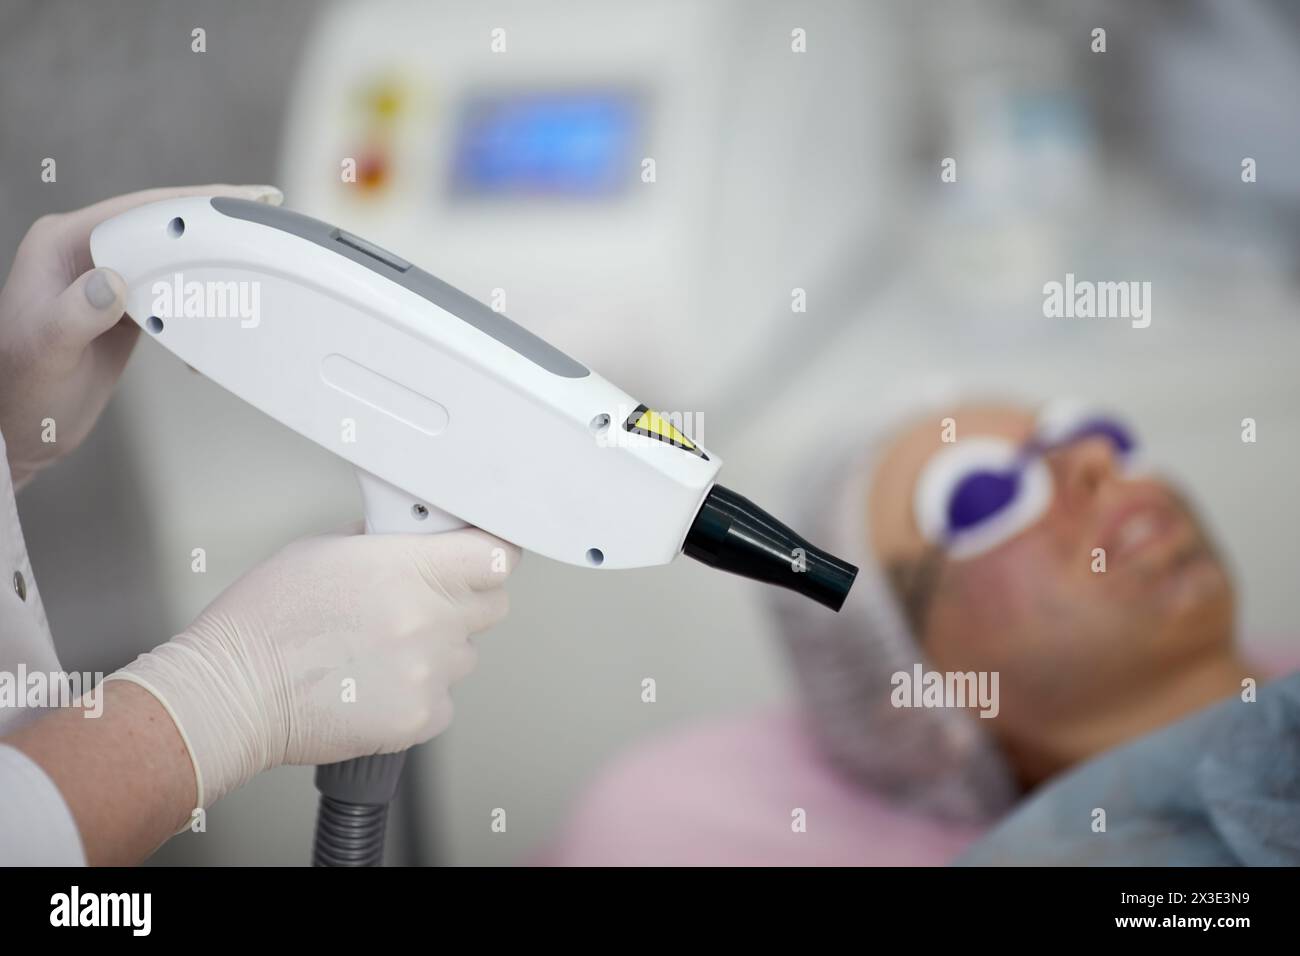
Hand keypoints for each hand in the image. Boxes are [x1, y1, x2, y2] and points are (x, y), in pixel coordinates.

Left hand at [0, 183, 281, 486]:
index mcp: (61, 244)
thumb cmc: (17, 386)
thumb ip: (76, 312)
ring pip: (172, 258)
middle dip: (212, 225)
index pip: (136, 211)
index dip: (188, 204)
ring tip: (251, 262)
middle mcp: (86, 255)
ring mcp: (107, 282)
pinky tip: (217, 316)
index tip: (233, 200)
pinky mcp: (126, 310)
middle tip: (259, 220)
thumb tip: (113, 283)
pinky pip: (171, 292)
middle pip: (162, 227)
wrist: (20, 428)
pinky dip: (199, 303)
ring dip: (209, 263)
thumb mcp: (45, 348)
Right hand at [107, 526, 518, 807]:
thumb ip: (382, 545)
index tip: (482, 556)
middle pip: (492, 605)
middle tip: (426, 601)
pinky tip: (376, 684)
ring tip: (383, 649)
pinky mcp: (418, 717)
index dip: (492, 553)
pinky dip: (419, 694)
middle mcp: (428, 620)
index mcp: (409, 568)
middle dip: (465, 600)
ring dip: (439, 649)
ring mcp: (427, 672)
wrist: (233, 693)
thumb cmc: (265, 621)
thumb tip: (411, 540)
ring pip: (465, 655)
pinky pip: (443, 700)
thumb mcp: (321, 550)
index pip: (497, 555)